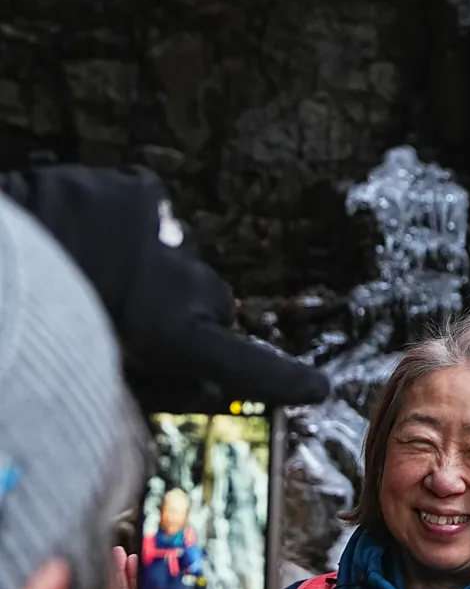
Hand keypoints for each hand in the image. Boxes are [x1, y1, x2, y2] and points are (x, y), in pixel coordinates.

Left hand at [7, 166, 328, 409]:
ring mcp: (165, 232)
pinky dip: (127, 226)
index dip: (283, 380)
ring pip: (176, 256)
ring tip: (91, 274)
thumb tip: (203, 396)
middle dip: (182, 313)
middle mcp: (182, 279)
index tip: (319, 389)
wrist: (0, 254)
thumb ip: (152, 387)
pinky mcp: (141, 191)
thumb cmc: (36, 328)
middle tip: (133, 324)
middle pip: (207, 301)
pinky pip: (148, 213)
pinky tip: (85, 235)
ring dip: (148, 267)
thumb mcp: (93, 371)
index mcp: (173, 332)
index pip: (242, 365)